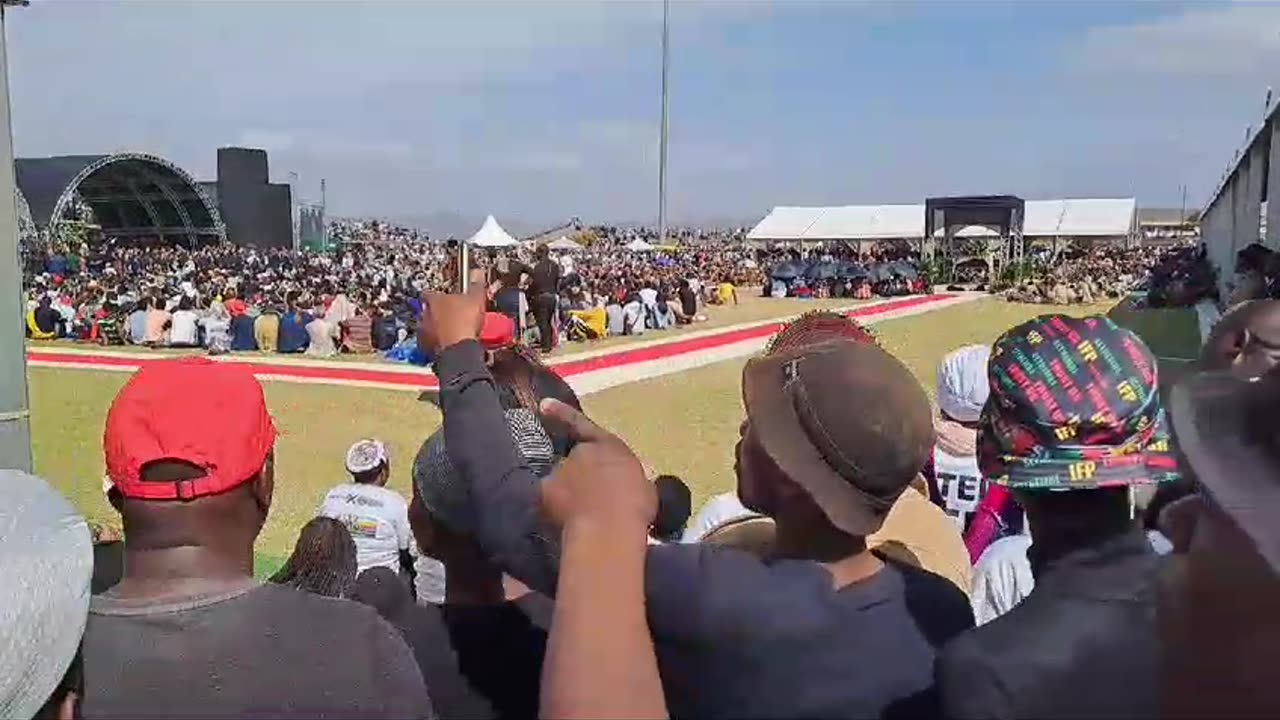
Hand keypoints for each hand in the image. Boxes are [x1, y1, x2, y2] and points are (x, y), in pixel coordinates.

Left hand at [419, 269, 486, 352]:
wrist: (458, 350)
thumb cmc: (464, 323)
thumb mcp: (476, 300)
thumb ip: (475, 285)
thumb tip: (477, 273)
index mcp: (434, 300)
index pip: (430, 293)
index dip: (439, 296)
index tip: (446, 298)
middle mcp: (425, 315)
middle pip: (427, 310)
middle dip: (437, 312)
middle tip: (451, 316)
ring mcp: (424, 332)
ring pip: (427, 327)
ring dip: (436, 328)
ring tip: (451, 331)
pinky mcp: (426, 348)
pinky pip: (430, 343)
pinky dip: (437, 343)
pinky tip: (448, 344)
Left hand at [538, 398, 654, 531]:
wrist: (608, 526)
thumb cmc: (634, 506)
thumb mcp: (644, 488)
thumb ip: (628, 480)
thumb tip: (624, 487)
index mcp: (609, 447)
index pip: (583, 425)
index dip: (562, 414)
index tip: (543, 405)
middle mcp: (581, 452)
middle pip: (573, 461)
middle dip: (578, 477)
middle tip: (589, 501)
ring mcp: (560, 471)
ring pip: (559, 481)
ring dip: (566, 493)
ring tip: (580, 517)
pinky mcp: (545, 491)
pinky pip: (547, 500)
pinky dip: (553, 508)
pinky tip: (563, 523)